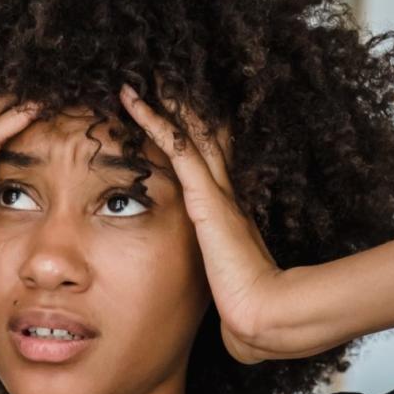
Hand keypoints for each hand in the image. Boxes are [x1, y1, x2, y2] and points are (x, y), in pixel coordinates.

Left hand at [118, 80, 286, 363]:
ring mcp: (215, 192)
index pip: (203, 166)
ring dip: (162, 101)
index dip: (187, 138)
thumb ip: (213, 293)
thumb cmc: (249, 316)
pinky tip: (129, 98)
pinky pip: (174, 146)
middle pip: (199, 136)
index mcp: (224, 217)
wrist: (264, 319)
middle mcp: (221, 196)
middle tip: (155, 74)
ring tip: (138, 74)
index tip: (168, 116)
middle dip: (178, 106)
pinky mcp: (204, 197)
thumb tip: (218, 317)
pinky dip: (152, 119)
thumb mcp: (222, 295)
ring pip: (187, 131)